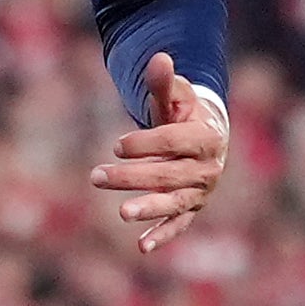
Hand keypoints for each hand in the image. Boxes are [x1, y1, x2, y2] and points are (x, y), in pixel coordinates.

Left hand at [93, 53, 229, 254]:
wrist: (207, 137)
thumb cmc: (184, 113)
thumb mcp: (176, 96)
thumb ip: (164, 82)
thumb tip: (158, 57)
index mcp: (206, 136)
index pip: (174, 142)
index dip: (146, 144)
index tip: (116, 144)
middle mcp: (208, 168)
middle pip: (169, 174)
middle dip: (132, 176)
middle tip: (96, 176)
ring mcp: (201, 192)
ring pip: (174, 203)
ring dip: (148, 209)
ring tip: (121, 212)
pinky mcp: (192, 209)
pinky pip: (179, 225)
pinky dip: (162, 236)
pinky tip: (142, 247)